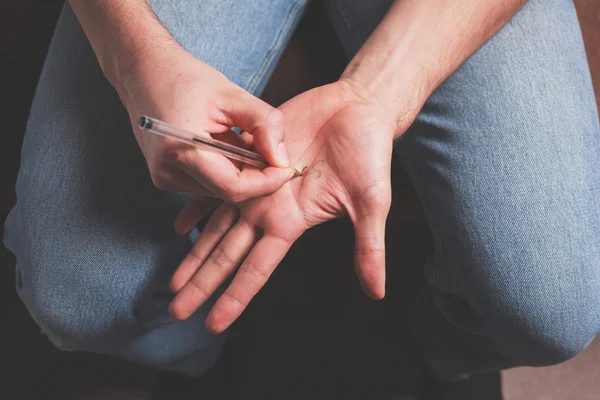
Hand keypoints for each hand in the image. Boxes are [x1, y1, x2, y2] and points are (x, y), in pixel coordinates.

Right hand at [118, 43, 294, 201]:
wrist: (144, 72)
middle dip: (256, 175)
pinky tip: (224, 144)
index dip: (266, 182)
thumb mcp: (232, 95)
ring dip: (240, 171)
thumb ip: (264, 124)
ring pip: (220, 190)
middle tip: (269, 148)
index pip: (234, 188)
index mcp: (182, 149)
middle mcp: (168, 171)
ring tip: (240, 138)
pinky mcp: (166, 177)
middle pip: (229, 191)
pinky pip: (207, 184)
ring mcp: (164, 177)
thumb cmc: (185, 78)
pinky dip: (225, 170)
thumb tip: (282, 159)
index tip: (286, 167)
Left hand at [169, 80, 417, 332]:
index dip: (235, 297)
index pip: (256, 269)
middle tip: (176, 310)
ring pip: (215, 226)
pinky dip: (195, 206)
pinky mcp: (249, 157)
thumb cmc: (369, 154)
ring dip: (193, 254)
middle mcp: (268, 209)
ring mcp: (255, 185)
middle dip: (202, 284)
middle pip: (226, 254)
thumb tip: (376, 293)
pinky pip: (214, 186)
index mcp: (291, 222)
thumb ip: (369, 247)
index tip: (213, 325)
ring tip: (171, 282)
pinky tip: (178, 225)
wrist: (357, 110)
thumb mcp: (370, 203)